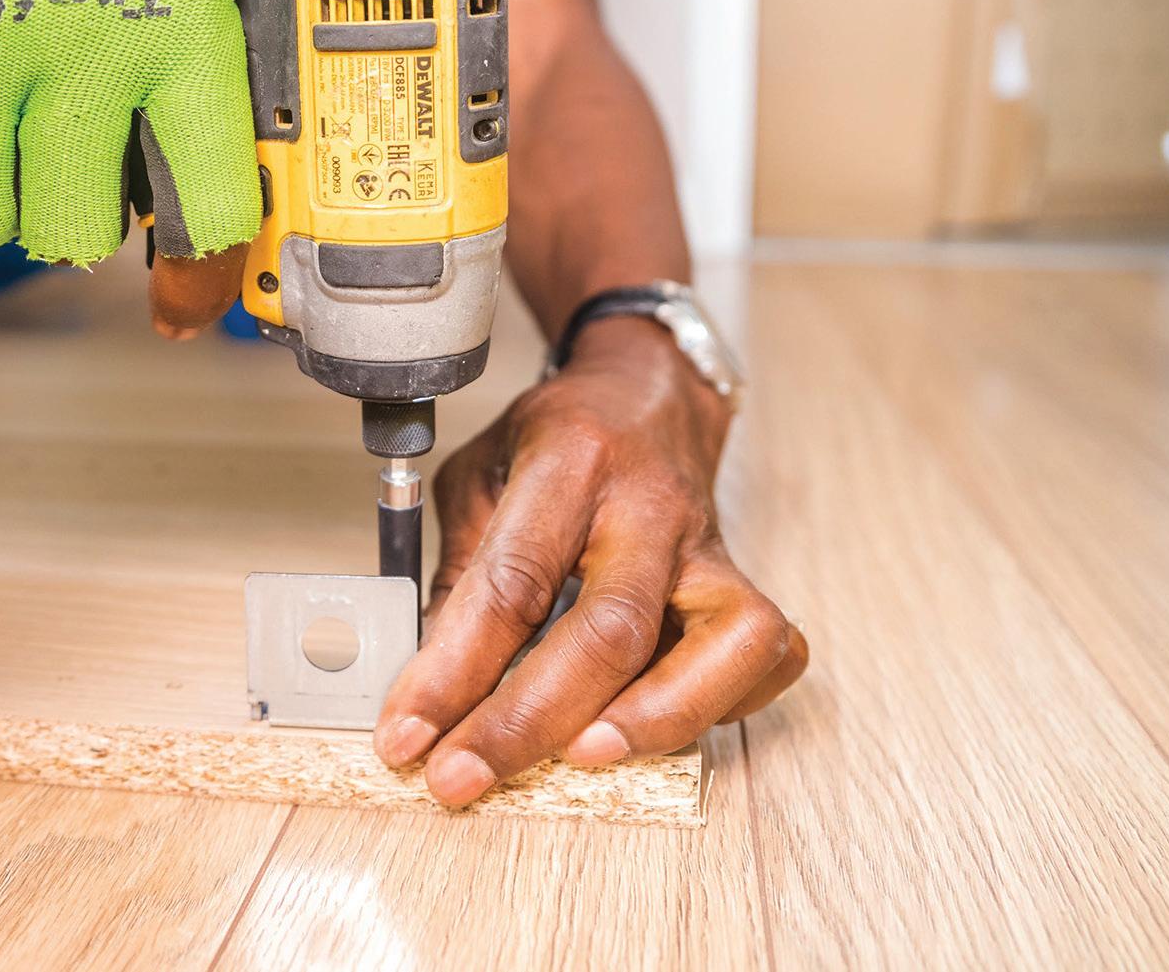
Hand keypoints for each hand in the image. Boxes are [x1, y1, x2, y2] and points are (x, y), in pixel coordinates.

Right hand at [0, 0, 260, 321]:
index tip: (187, 276)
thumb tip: (207, 244)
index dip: (200, 263)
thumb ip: (204, 98)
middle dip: (72, 222)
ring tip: (4, 132)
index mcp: (180, 32)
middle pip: (71, 234)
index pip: (207, 205)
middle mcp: (78, 44)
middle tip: (68, 170)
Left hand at [374, 316, 807, 803]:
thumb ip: (458, 576)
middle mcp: (649, 504)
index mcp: (570, 461)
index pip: (510, 581)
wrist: (647, 393)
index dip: (452, 672)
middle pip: (609, 628)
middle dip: (528, 721)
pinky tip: (652, 723)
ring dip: (649, 721)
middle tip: (462, 776)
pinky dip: (717, 705)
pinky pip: (763, 656)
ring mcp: (710, 546)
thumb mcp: (480, 477)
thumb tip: (429, 689)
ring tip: (577, 759)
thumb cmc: (557, 439)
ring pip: (720, 645)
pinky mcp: (745, 579)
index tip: (405, 735)